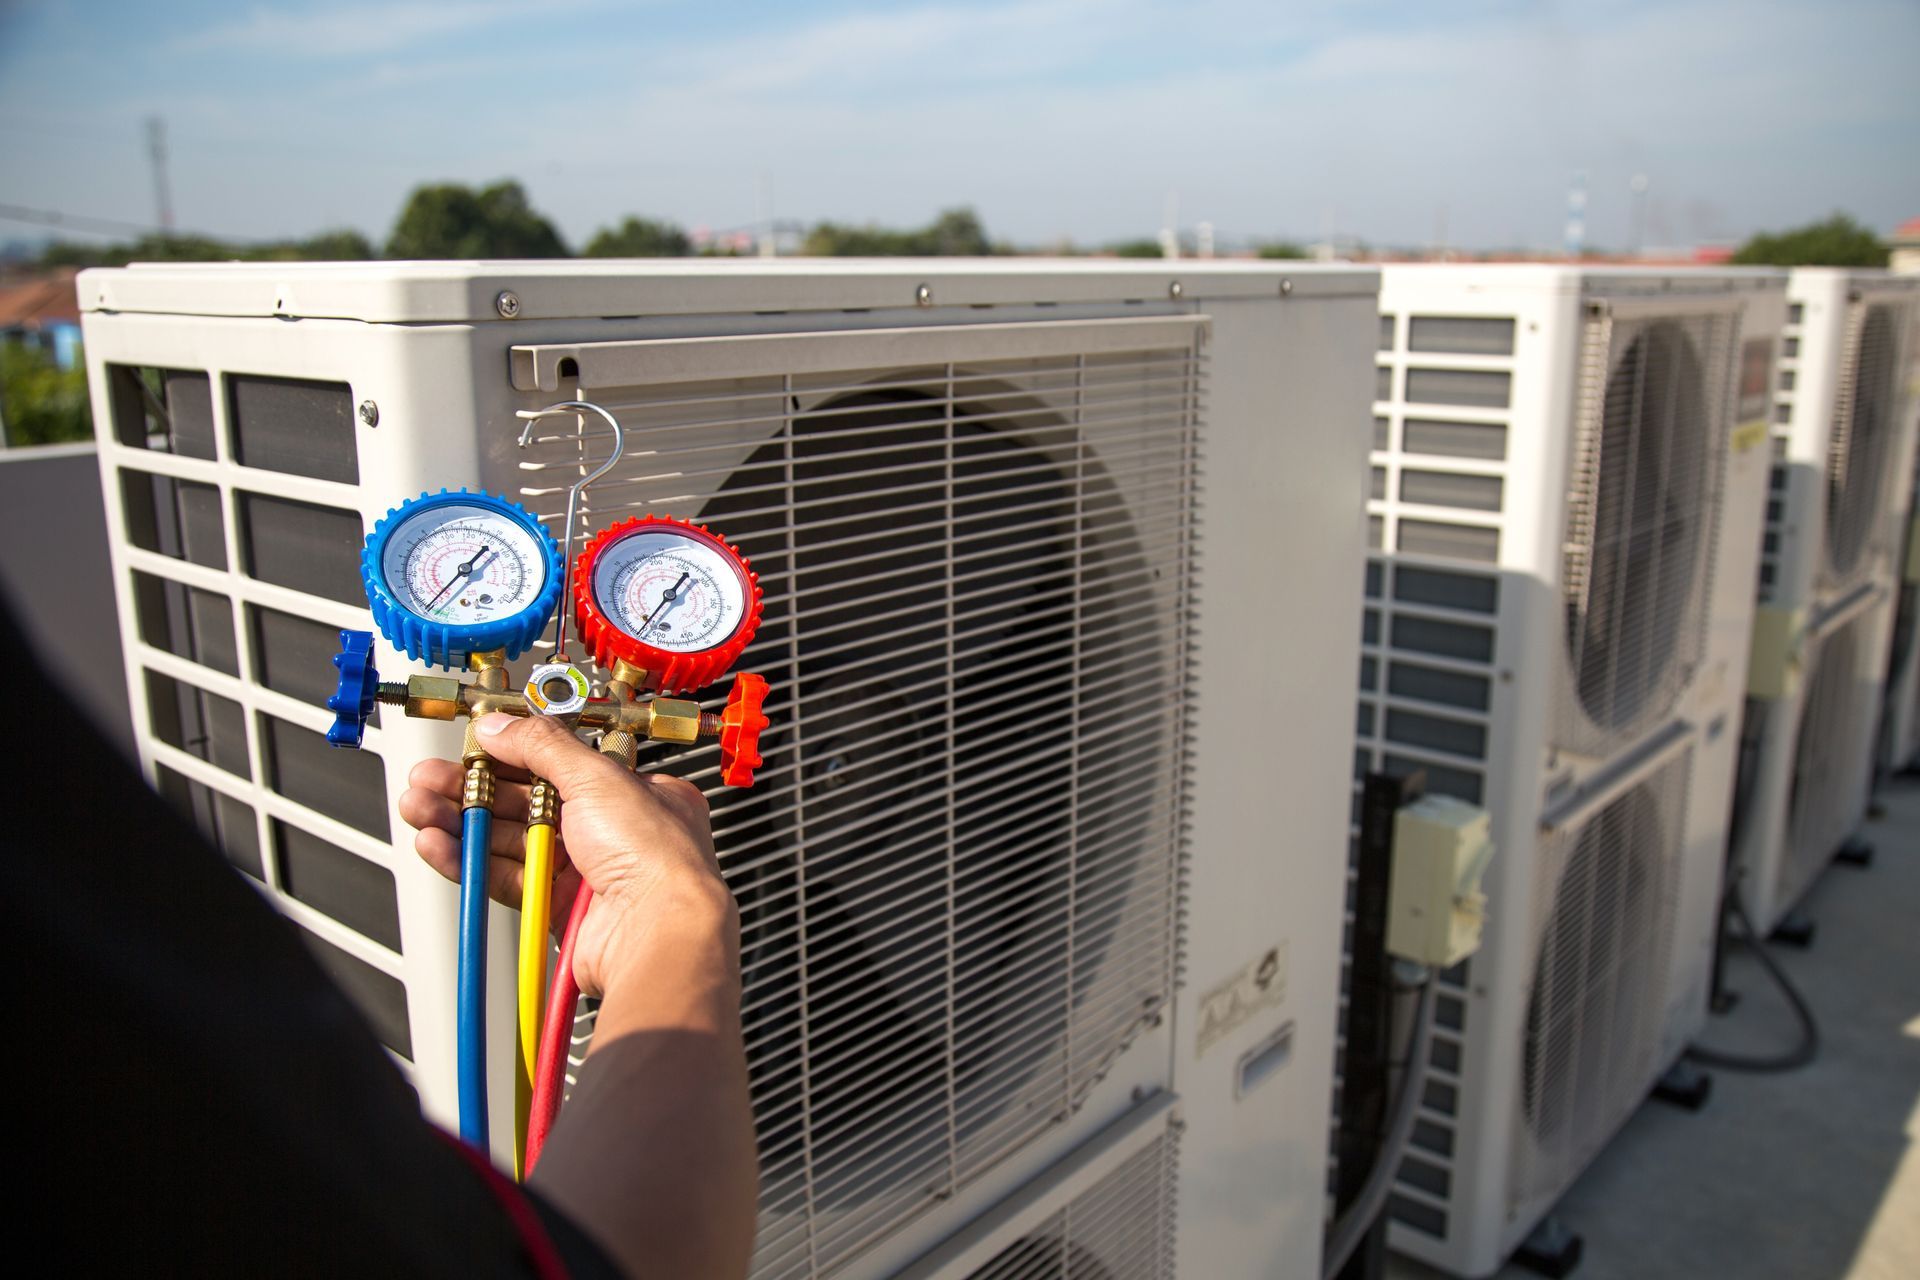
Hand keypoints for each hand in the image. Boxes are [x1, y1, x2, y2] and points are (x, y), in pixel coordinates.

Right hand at [400, 713, 737, 998]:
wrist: (656, 935)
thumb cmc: (656, 858)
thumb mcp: (598, 778)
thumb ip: (544, 747)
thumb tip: (503, 726)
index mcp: (636, 793)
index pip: (563, 763)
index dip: (514, 753)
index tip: (473, 747)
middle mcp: (614, 832)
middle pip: (529, 801)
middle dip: (474, 788)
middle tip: (428, 780)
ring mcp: (586, 871)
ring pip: (511, 840)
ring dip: (463, 822)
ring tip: (419, 808)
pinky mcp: (558, 908)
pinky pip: (505, 878)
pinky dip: (470, 860)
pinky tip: (439, 843)